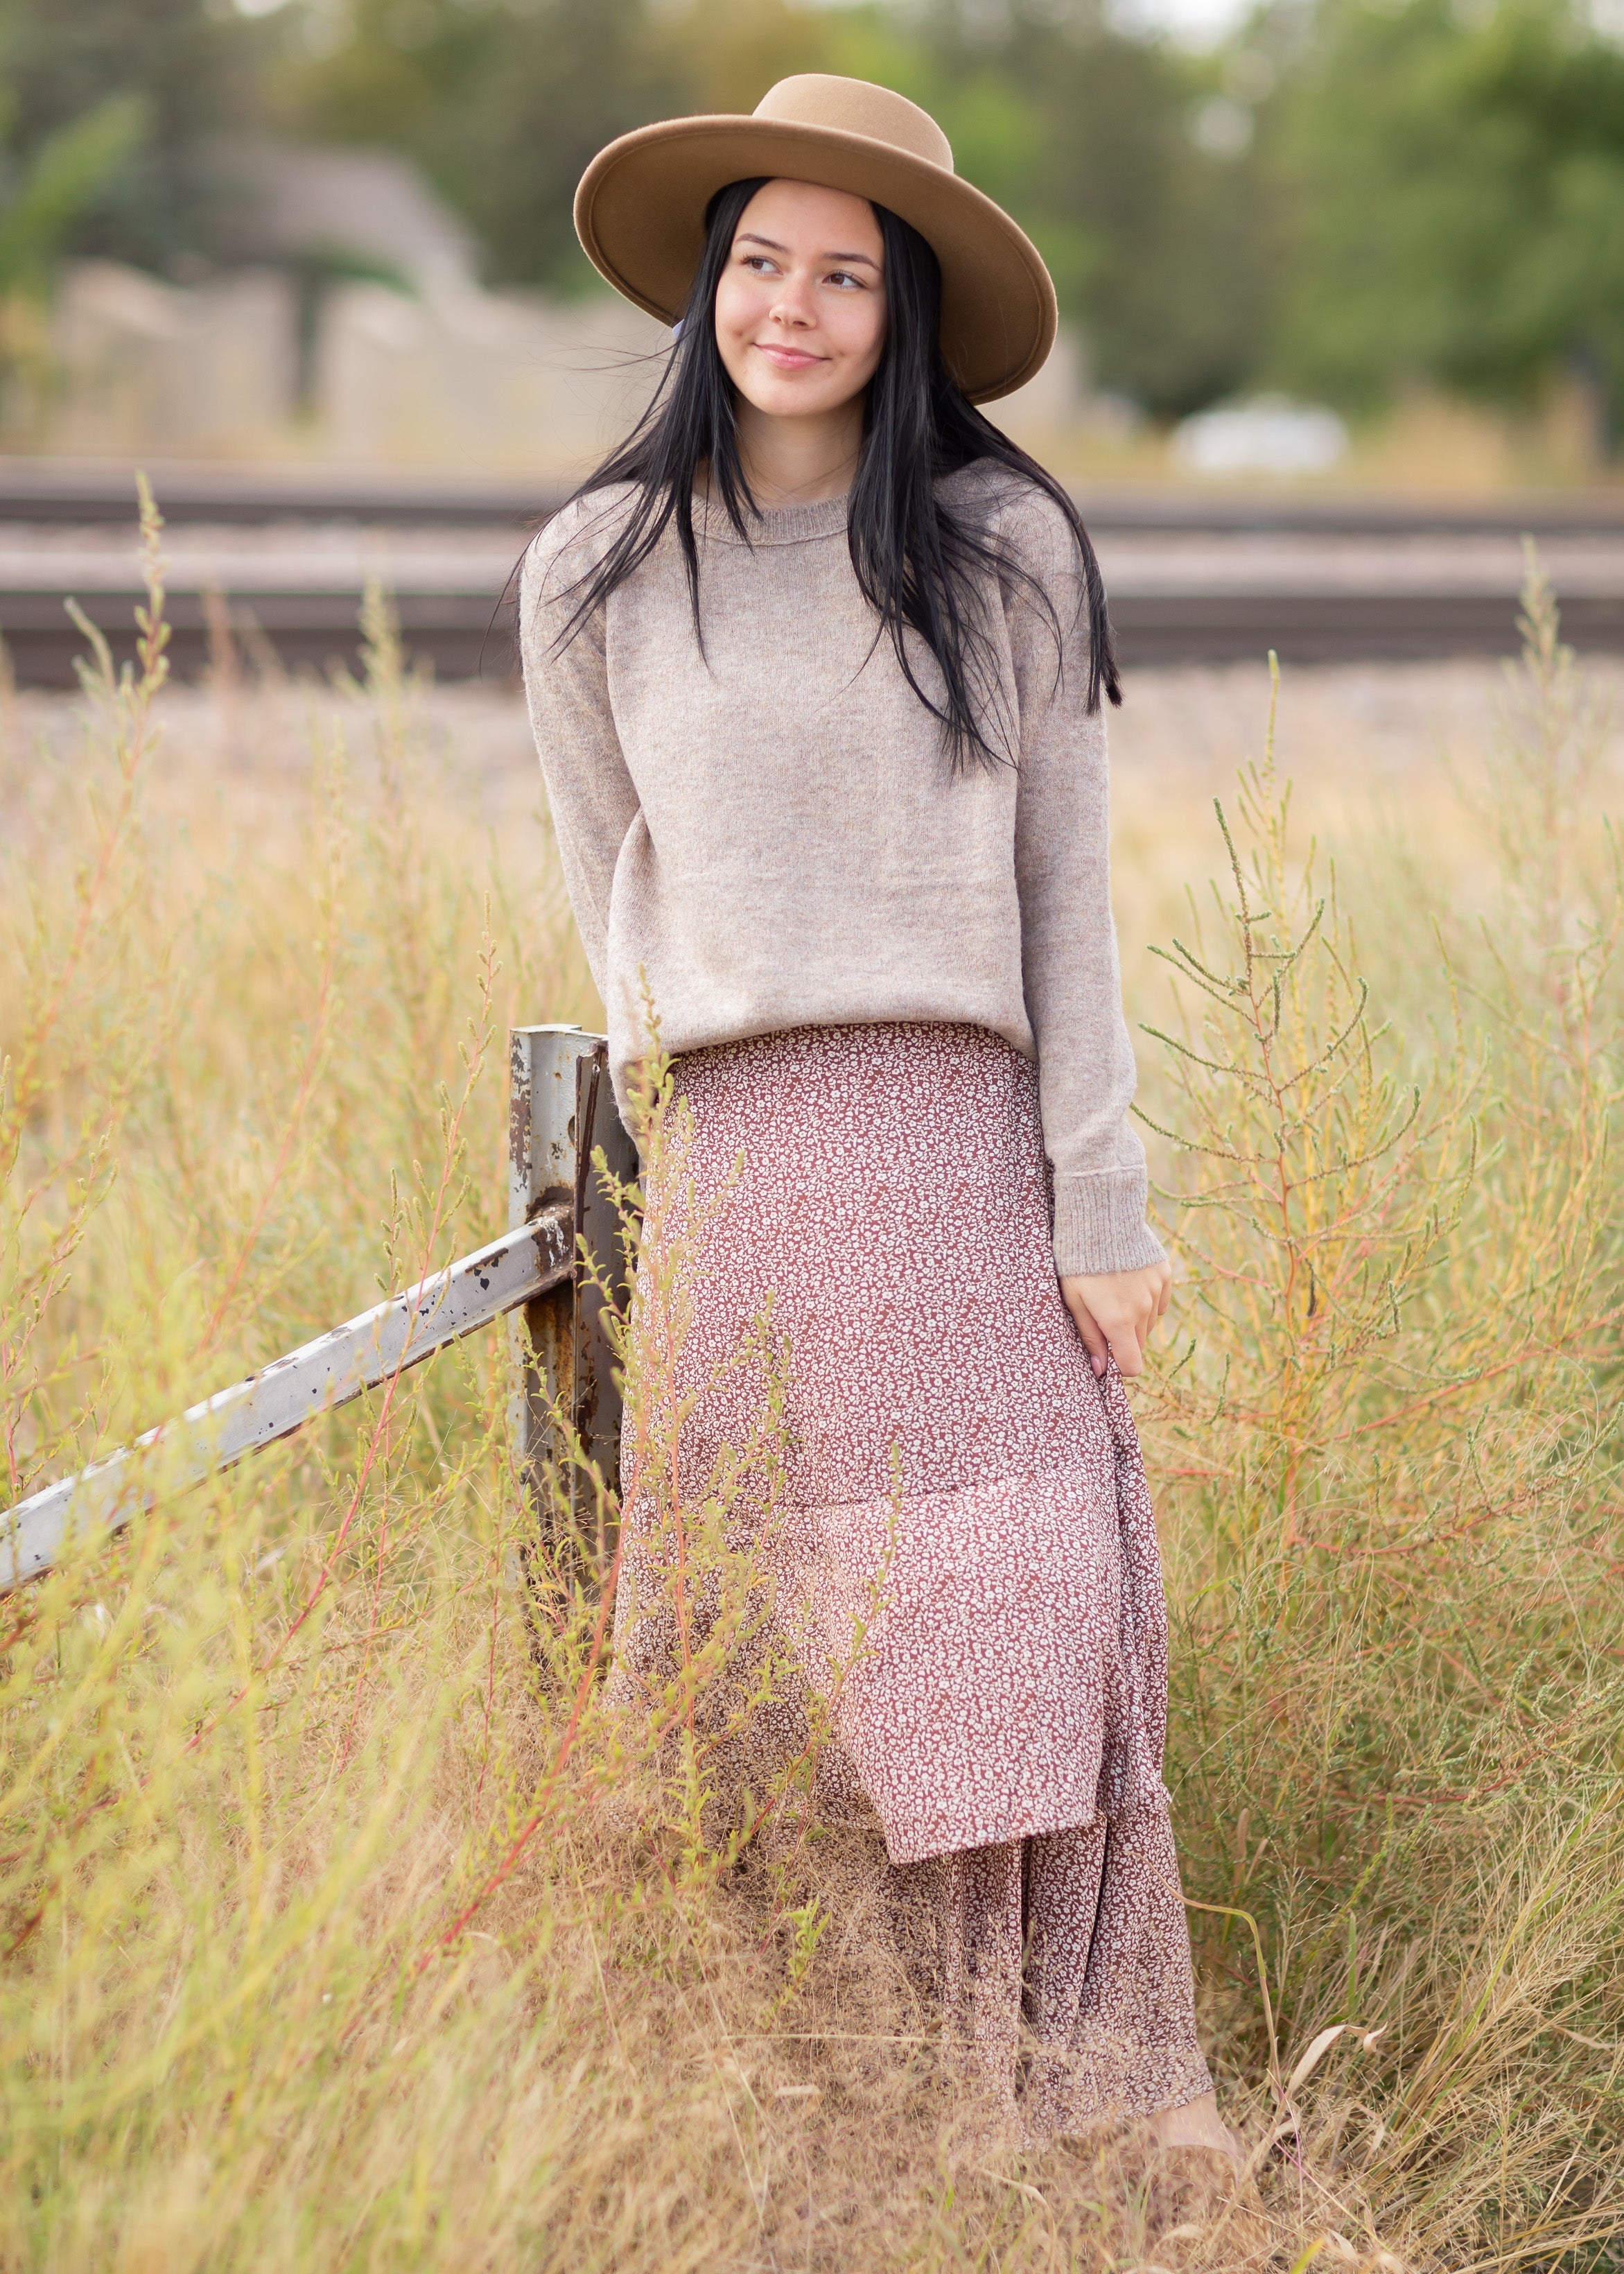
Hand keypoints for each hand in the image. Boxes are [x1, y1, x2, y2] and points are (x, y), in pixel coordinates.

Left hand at [1059, 1259, 1171, 1378]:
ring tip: (1114, 1294)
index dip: (1120, 1365)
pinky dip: (1148, 1300)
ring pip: (1149, 1322)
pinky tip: (1130, 1283)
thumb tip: (1100, 1370)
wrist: (1102, 1218)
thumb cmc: (1077, 1262)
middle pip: (1140, 1343)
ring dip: (1135, 1318)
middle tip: (1103, 1316)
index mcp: (1118, 1321)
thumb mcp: (1074, 1301)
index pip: (1133, 1365)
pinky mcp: (1164, 1273)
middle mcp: (1142, 1310)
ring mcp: (1156, 1291)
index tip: (1108, 1354)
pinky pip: (1160, 1300)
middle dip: (1123, 1339)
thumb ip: (1090, 1336)